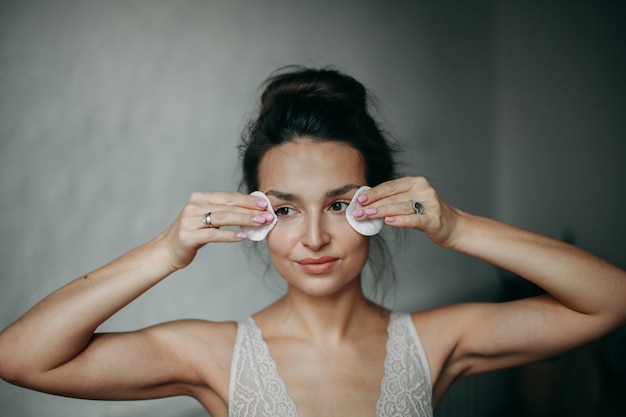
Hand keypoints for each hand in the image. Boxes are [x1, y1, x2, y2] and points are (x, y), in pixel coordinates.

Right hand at [158, 191, 274, 269]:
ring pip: (223, 218)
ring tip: (260, 223)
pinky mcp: (188, 236)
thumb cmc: (193, 234)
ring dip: (244, 220)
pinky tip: (243, 237)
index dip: (248, 199)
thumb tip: (253, 210)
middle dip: (250, 209)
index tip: (265, 203)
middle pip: (228, 206)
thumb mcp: (206, 218)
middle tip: (267, 214)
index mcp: (200, 198)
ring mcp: (190, 220)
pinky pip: (213, 234)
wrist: (167, 250)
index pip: (229, 196)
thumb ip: (224, 212)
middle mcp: (194, 206)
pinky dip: (230, 235)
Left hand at [352, 177, 460, 247]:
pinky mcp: (434, 219)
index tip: (359, 200)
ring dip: (381, 212)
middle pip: (392, 197)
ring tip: (367, 215)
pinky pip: (413, 219)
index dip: (373, 193)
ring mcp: (430, 204)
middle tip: (357, 212)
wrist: (454, 227)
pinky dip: (400, 220)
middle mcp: (423, 190)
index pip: (390, 186)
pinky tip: (388, 222)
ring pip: (400, 207)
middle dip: (372, 205)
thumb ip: (394, 199)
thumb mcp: (412, 201)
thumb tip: (367, 203)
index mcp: (416, 182)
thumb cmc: (428, 214)